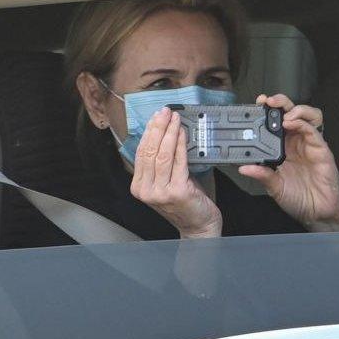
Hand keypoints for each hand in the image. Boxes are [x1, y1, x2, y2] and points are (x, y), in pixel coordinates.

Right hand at [130, 107, 222, 238]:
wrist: (198, 226)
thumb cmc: (185, 203)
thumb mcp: (166, 182)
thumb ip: (162, 164)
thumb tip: (163, 133)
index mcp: (139, 186)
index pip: (141, 153)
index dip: (149, 132)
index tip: (156, 117)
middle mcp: (146, 190)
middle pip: (150, 151)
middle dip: (158, 128)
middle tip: (165, 112)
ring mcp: (160, 192)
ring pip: (162, 155)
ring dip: (169, 133)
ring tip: (175, 119)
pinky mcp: (177, 192)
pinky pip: (178, 162)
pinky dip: (180, 145)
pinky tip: (182, 133)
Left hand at [239, 94, 338, 231]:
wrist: (317, 213)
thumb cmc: (298, 199)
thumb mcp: (274, 187)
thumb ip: (262, 175)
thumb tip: (244, 167)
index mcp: (284, 148)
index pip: (276, 123)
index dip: (268, 112)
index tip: (257, 105)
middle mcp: (297, 143)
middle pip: (292, 113)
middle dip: (280, 102)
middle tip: (268, 101)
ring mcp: (310, 144)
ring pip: (307, 115)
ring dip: (295, 109)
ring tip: (282, 113)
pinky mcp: (322, 150)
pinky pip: (313, 131)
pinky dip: (302, 123)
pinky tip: (291, 123)